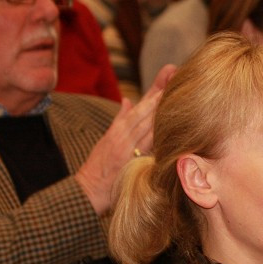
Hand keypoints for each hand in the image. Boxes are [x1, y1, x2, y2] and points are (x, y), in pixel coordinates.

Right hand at [76, 64, 175, 214]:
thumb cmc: (99, 167)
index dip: (156, 89)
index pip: (142, 105)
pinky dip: (155, 134)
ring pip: (146, 123)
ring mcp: (127, 146)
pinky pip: (145, 145)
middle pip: (146, 109)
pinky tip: (167, 125)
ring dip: (160, 107)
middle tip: (174, 73)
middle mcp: (123, 134)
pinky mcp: (128, 159)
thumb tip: (127, 100)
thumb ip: (120, 120)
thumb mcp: (107, 140)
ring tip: (173, 90)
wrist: (88, 190)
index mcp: (120, 128)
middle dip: (161, 91)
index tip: (170, 73)